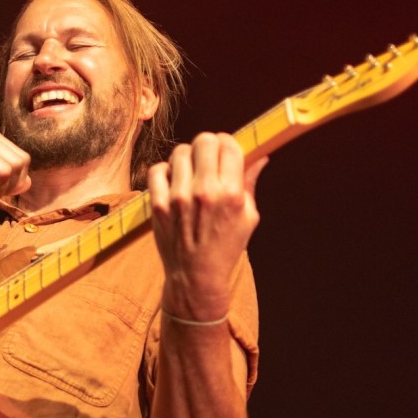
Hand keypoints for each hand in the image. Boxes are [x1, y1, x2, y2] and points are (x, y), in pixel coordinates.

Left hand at [147, 132, 266, 319]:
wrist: (196, 277)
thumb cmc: (225, 248)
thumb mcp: (248, 218)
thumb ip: (250, 184)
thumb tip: (261, 157)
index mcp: (231, 194)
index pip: (229, 145)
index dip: (228, 142)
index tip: (226, 148)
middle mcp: (204, 192)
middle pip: (204, 140)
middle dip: (208, 144)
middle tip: (208, 156)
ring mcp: (178, 198)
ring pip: (180, 151)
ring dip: (187, 157)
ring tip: (190, 171)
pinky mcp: (158, 205)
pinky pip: (157, 169)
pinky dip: (164, 171)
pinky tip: (173, 181)